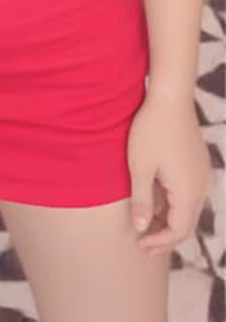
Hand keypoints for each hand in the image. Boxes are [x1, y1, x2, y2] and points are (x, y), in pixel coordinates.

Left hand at [128, 91, 211, 255]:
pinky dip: (175, 203)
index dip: (159, 242)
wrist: (170, 96)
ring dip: (170, 220)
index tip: (140, 245)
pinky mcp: (198, 162)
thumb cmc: (151, 129)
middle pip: (186, 223)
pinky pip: (190, 192)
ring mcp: (202, 173)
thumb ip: (142, 199)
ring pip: (189, 208)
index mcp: (188, 191)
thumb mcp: (140, 166)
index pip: (178, 231)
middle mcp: (201, 186)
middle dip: (165, 236)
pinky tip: (157, 199)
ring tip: (148, 224)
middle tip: (144, 245)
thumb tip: (142, 227)